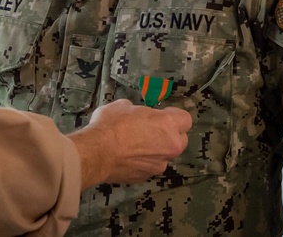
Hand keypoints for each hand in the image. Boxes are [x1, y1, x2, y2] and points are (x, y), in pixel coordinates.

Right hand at [67, 99, 191, 188]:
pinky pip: (149, 166)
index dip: (174, 116)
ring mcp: (159, 164)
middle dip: (169, 135)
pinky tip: (126, 158)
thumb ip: (137, 111)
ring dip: (155, 150)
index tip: (162, 115)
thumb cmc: (111, 124)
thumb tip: (136, 114)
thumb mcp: (123, 105)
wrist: (97, 152)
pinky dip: (142, 162)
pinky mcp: (147, 176)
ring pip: (164, 155)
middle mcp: (170, 146)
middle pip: (180, 140)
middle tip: (150, 130)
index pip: (185, 119)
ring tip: (134, 146)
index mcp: (167, 124)